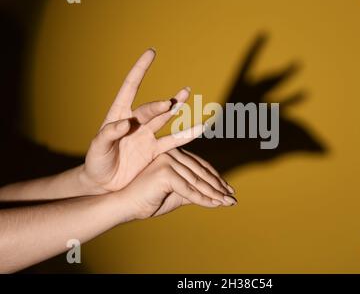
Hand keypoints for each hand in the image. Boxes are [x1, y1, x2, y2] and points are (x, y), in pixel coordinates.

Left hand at [81, 49, 200, 193]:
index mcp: (118, 115)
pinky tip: (200, 127)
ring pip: (164, 118)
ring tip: (186, 92)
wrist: (104, 182)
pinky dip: (187, 135)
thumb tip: (124, 124)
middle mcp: (135, 122)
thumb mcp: (97, 149)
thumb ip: (108, 135)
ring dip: (175, 106)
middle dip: (159, 105)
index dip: (140, 70)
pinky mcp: (155, 150)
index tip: (151, 52)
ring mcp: (147, 135)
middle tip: (168, 104)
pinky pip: (173, 141)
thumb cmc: (96, 162)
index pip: (130, 87)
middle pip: (150, 108)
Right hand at [118, 149, 236, 218]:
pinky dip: (202, 198)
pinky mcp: (164, 171)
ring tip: (227, 202)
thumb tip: (216, 195)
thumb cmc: (149, 201)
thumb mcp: (178, 194)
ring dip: (214, 194)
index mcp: (173, 154)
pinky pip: (188, 189)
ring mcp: (167, 160)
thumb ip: (194, 190)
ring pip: (197, 180)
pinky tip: (214, 205)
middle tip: (231, 198)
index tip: (228, 190)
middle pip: (201, 172)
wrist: (126, 206)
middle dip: (218, 187)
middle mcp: (171, 153)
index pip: (200, 166)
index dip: (215, 179)